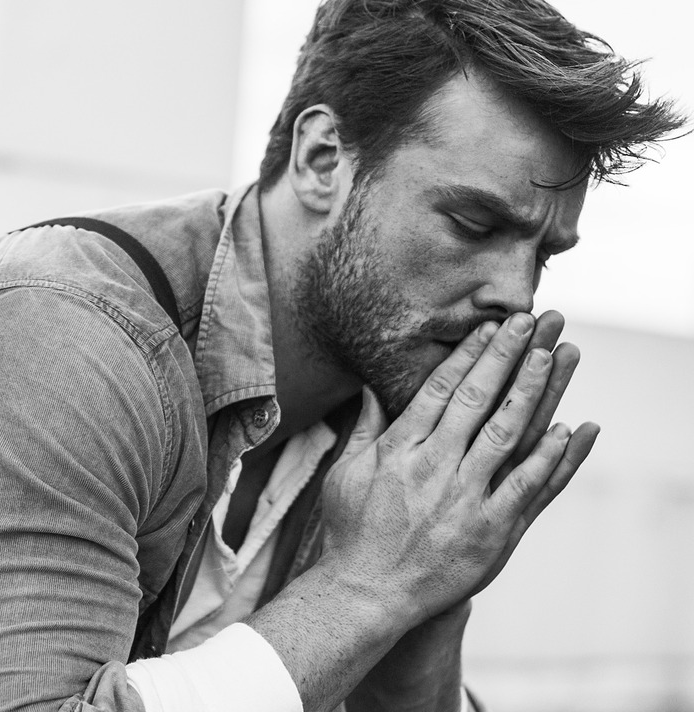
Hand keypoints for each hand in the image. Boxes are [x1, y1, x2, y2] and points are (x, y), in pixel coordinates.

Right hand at [320, 312, 598, 626]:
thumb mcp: (346, 473)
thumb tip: (372, 387)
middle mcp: (434, 467)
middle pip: (477, 400)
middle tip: (533, 322)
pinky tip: (568, 428)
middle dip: (508, 356)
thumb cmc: (351, 532)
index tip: (491, 328)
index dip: (470, 355)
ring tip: (556, 356)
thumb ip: (366, 428)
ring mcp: (463, 498)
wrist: (365, 593)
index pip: (441, 390)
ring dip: (533, 391)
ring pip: (506, 433)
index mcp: (400, 449)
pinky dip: (548, 458)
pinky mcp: (488, 531)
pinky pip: (525, 487)